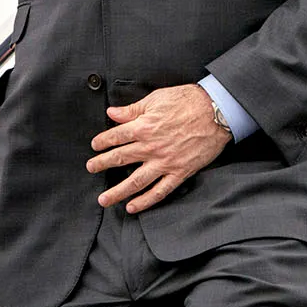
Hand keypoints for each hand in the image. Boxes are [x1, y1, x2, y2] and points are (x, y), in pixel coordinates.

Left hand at [87, 83, 230, 212]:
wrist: (216, 112)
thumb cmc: (187, 101)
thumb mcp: (157, 98)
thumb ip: (133, 109)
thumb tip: (112, 113)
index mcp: (144, 126)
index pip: (116, 136)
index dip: (102, 141)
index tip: (94, 146)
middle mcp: (151, 147)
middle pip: (120, 158)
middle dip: (102, 165)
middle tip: (90, 169)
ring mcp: (165, 162)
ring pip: (136, 181)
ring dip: (117, 192)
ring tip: (104, 199)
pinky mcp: (179, 172)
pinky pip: (160, 191)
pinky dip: (145, 201)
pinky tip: (133, 207)